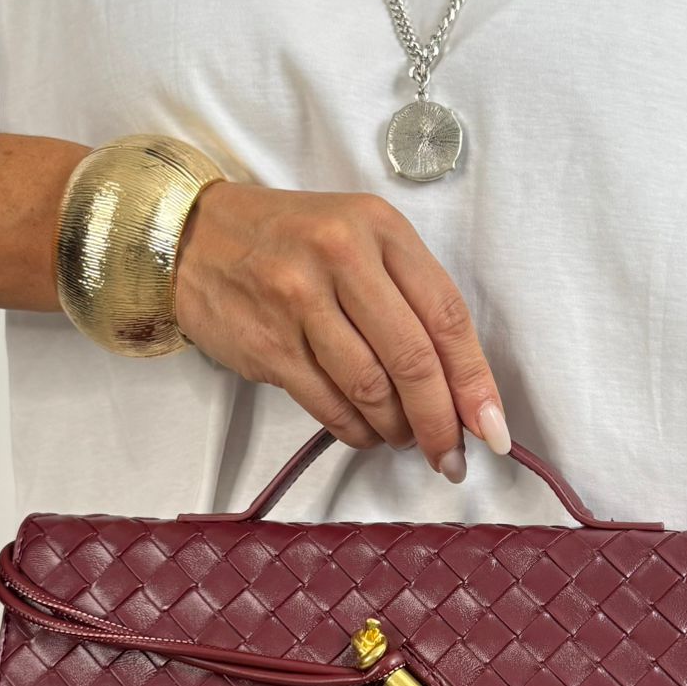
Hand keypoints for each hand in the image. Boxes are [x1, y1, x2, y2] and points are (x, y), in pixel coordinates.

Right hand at [175, 184, 508, 478]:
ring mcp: (300, 299)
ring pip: (372, 389)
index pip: (446, 315)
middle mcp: (342, 257)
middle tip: (452, 457)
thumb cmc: (292, 241)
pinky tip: (366, 432)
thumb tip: (461, 388)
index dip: (475, 381)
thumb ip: (410, 299)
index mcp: (380, 228)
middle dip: (442, 422)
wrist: (194, 237)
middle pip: (413, 360)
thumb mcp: (359, 240)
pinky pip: (328, 404)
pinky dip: (357, 430)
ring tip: (404, 438)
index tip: (493, 427)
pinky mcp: (269, 343)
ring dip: (397, 429)